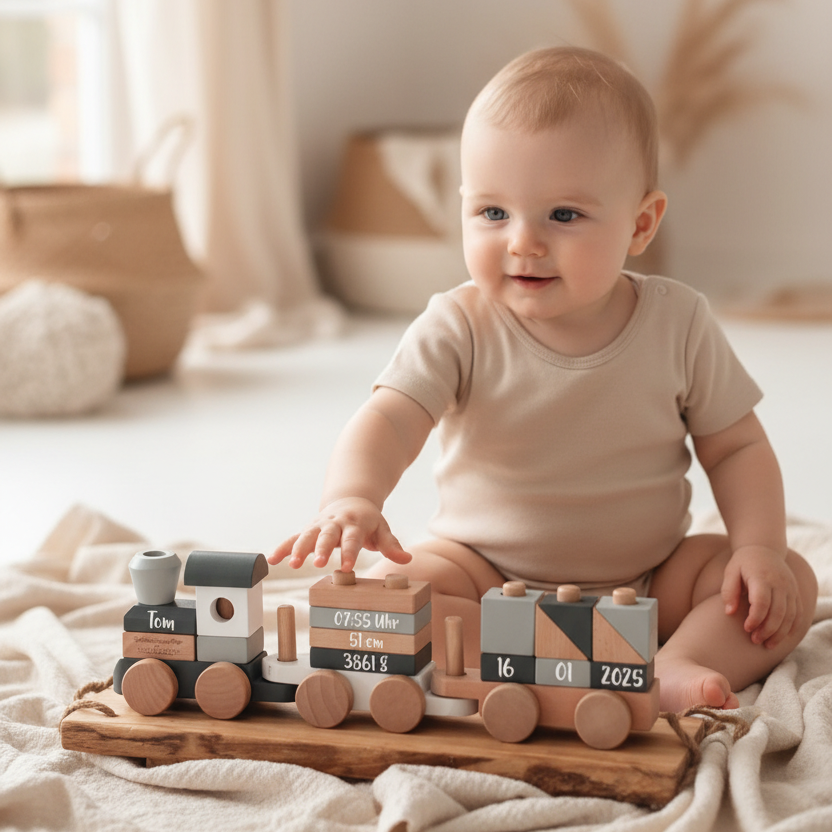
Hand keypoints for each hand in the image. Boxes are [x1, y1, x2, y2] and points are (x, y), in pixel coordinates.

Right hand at [269, 497, 411, 572]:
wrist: (350, 501)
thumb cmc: (368, 521)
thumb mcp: (382, 528)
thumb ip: (391, 545)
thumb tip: (407, 558)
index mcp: (355, 523)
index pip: (352, 539)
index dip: (350, 552)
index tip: (347, 568)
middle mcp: (335, 523)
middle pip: (328, 536)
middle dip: (322, 549)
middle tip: (319, 563)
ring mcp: (319, 525)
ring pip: (307, 535)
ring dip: (298, 549)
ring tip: (292, 564)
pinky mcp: (308, 529)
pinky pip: (293, 538)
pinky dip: (282, 547)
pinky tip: (271, 559)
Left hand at [721, 545, 800, 647]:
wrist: (764, 548)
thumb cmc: (743, 562)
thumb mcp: (730, 571)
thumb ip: (728, 591)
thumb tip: (729, 613)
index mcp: (762, 577)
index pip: (762, 601)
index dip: (755, 618)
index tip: (746, 629)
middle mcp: (780, 583)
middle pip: (778, 612)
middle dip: (767, 630)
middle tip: (755, 640)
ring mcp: (790, 588)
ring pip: (791, 616)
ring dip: (780, 633)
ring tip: (767, 644)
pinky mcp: (795, 593)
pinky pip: (798, 614)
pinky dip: (791, 628)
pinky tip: (781, 638)